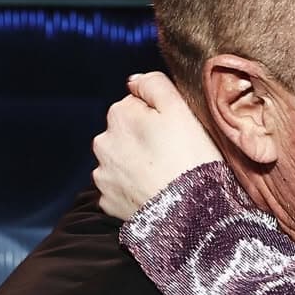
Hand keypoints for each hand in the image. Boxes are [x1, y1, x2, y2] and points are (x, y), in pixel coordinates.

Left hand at [92, 71, 220, 220]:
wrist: (191, 214)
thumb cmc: (191, 159)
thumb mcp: (180, 109)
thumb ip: (154, 83)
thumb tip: (134, 81)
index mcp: (119, 114)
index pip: (135, 105)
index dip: (158, 118)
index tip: (175, 134)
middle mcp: (103, 142)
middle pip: (124, 134)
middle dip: (142, 141)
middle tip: (171, 157)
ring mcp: (104, 175)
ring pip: (119, 162)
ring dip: (135, 166)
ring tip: (163, 178)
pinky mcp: (108, 202)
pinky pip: (119, 190)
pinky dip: (132, 190)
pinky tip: (152, 194)